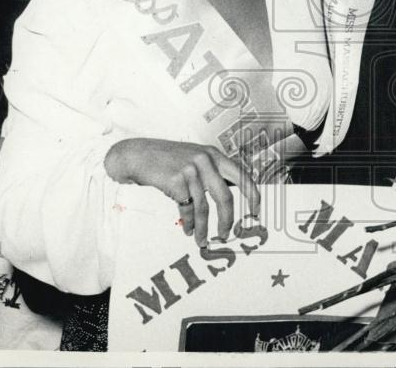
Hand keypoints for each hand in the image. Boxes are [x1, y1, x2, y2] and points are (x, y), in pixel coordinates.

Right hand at [104, 138, 259, 248]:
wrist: (139, 155)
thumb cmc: (168, 159)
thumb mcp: (195, 158)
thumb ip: (212, 172)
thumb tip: (228, 199)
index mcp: (215, 155)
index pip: (242, 175)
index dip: (252, 194)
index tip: (256, 212)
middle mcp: (206, 160)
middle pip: (225, 197)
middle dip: (227, 220)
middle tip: (226, 234)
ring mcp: (191, 170)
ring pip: (204, 207)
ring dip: (204, 228)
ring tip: (203, 240)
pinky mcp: (176, 180)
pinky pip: (187, 208)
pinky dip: (190, 223)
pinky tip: (189, 230)